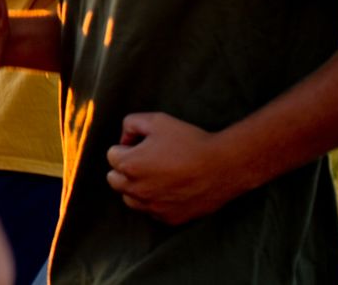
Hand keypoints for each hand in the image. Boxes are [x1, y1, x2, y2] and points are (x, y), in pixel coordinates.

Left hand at [106, 112, 242, 225]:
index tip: (144, 144)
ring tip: (157, 174)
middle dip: (125, 168)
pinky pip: (151, 211)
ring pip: (129, 198)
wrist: (225, 166)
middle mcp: (137, 190)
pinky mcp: (169, 218)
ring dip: (136, 187)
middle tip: (147, 159)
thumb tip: (125, 139)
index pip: (112, 155)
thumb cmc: (190, 141)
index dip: (127, 146)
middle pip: (114, 179)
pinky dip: (154, 201)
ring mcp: (152, 207)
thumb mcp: (157, 120)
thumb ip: (131, 124)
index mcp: (130, 165)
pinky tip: (171, 188)